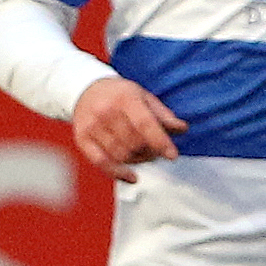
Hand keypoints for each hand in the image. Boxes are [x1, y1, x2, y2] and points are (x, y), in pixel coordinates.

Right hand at [72, 76, 186, 180]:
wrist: (86, 89)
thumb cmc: (119, 95)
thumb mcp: (143, 97)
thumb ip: (163, 115)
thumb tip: (182, 129)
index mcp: (125, 98)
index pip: (145, 124)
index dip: (160, 141)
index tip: (172, 155)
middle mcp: (106, 111)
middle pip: (134, 143)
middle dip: (150, 151)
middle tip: (155, 150)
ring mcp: (92, 126)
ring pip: (121, 155)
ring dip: (137, 160)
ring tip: (141, 154)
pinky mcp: (82, 139)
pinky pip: (102, 163)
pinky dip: (118, 173)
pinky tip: (131, 176)